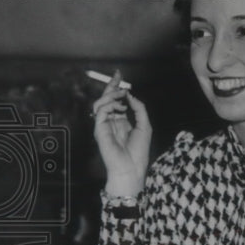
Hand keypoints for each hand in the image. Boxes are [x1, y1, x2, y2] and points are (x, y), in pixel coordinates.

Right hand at [92, 70, 151, 195]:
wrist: (131, 168)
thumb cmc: (138, 151)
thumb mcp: (145, 125)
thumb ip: (139, 109)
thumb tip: (130, 95)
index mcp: (120, 121)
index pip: (116, 101)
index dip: (116, 87)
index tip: (119, 76)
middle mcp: (110, 122)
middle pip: (106, 99)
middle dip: (111, 86)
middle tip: (118, 76)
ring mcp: (104, 126)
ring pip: (100, 103)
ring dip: (111, 95)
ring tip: (122, 94)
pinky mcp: (99, 130)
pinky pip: (101, 111)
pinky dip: (110, 106)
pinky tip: (121, 108)